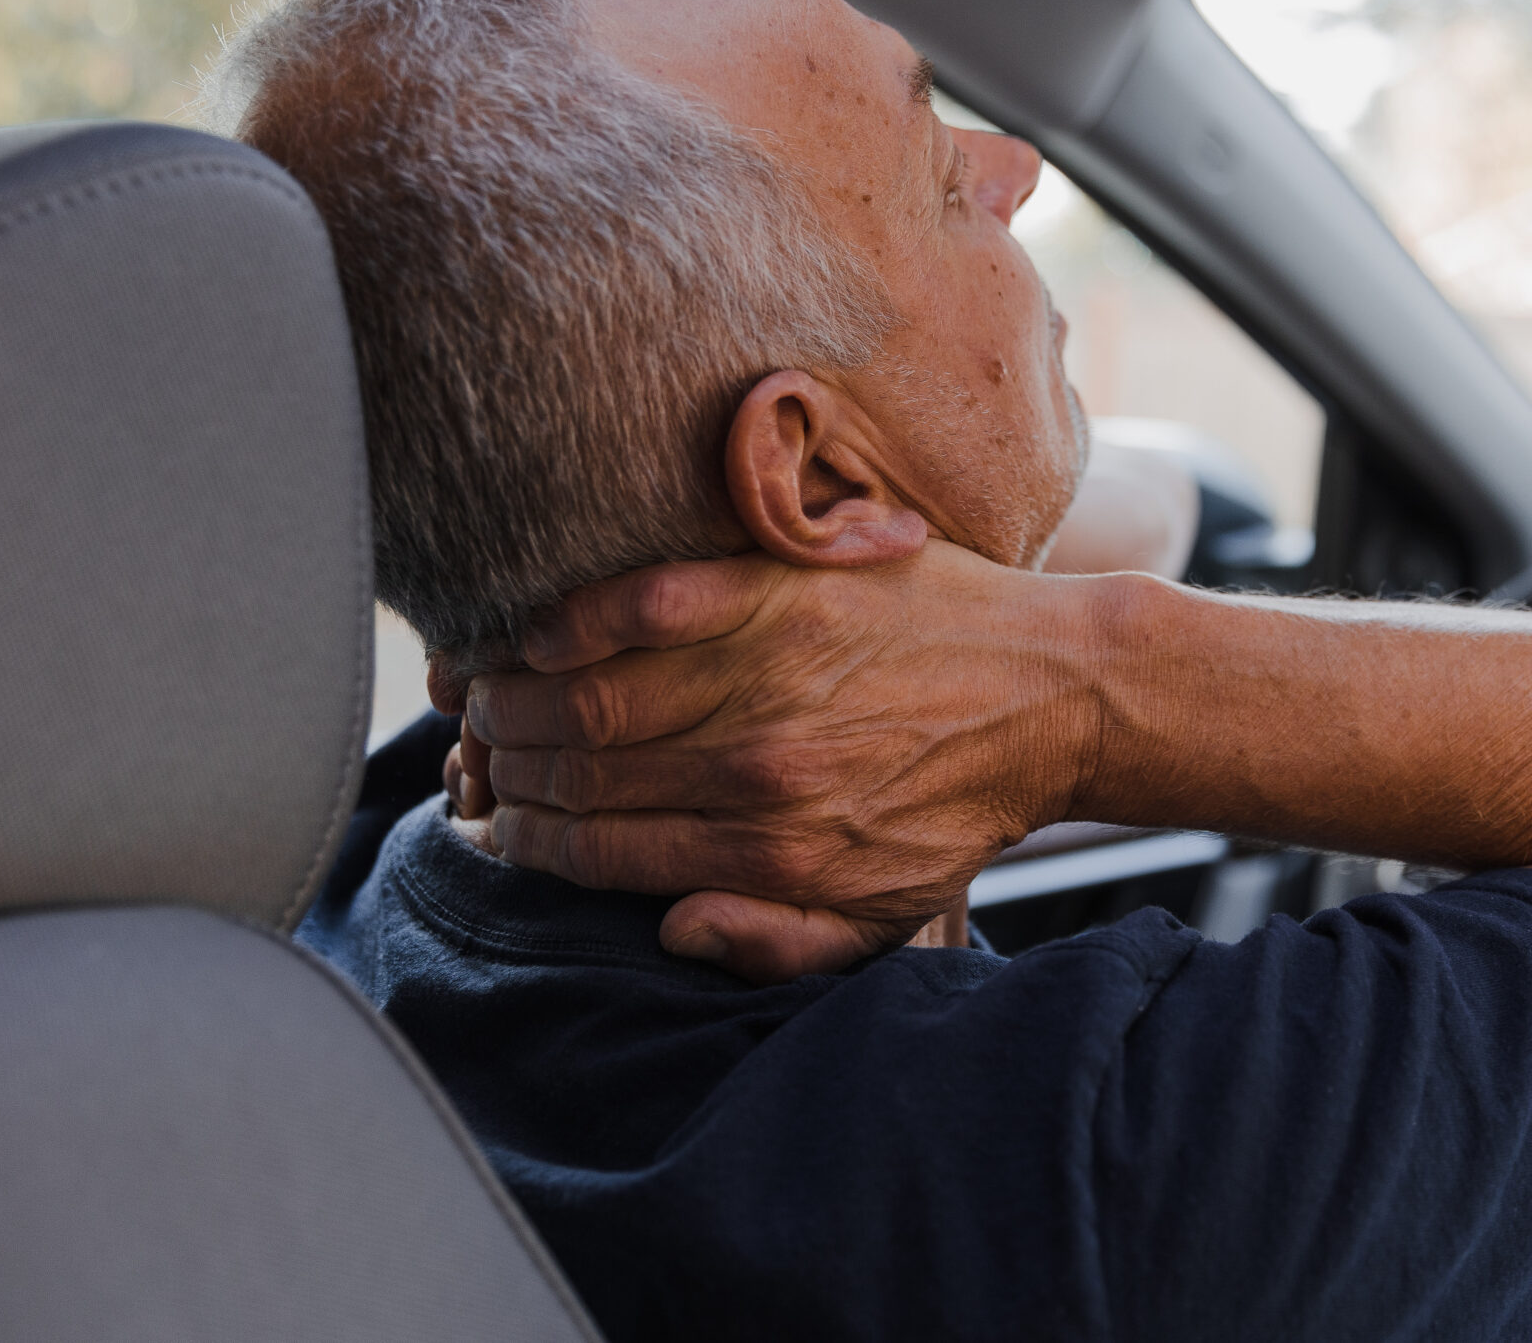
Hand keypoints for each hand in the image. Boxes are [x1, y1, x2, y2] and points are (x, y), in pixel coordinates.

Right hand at [456, 542, 1107, 980]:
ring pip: (589, 691)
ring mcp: (766, 671)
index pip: (599, 849)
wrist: (1055, 694)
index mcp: (771, 850)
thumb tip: (668, 931)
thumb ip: (773, 940)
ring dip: (514, 698)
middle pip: (576, 770)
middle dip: (504, 770)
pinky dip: (570, 618)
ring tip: (483, 699)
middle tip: (476, 758)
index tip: (494, 827)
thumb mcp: (881, 914)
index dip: (526, 841)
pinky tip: (532, 632)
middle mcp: (756, 765)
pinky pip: (643, 601)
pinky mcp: (780, 590)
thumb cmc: (960, 805)